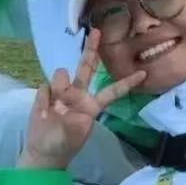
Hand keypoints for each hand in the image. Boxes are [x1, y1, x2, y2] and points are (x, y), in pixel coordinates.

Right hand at [19, 30, 146, 169]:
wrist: (42, 153)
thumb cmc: (64, 145)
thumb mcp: (74, 133)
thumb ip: (71, 113)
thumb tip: (63, 96)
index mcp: (91, 106)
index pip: (112, 91)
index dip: (127, 83)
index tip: (143, 73)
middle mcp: (79, 95)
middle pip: (86, 68)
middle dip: (91, 49)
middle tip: (96, 32)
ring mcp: (61, 93)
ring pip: (61, 75)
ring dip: (59, 85)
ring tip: (54, 107)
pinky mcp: (46, 94)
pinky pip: (45, 87)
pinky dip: (44, 99)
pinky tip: (44, 111)